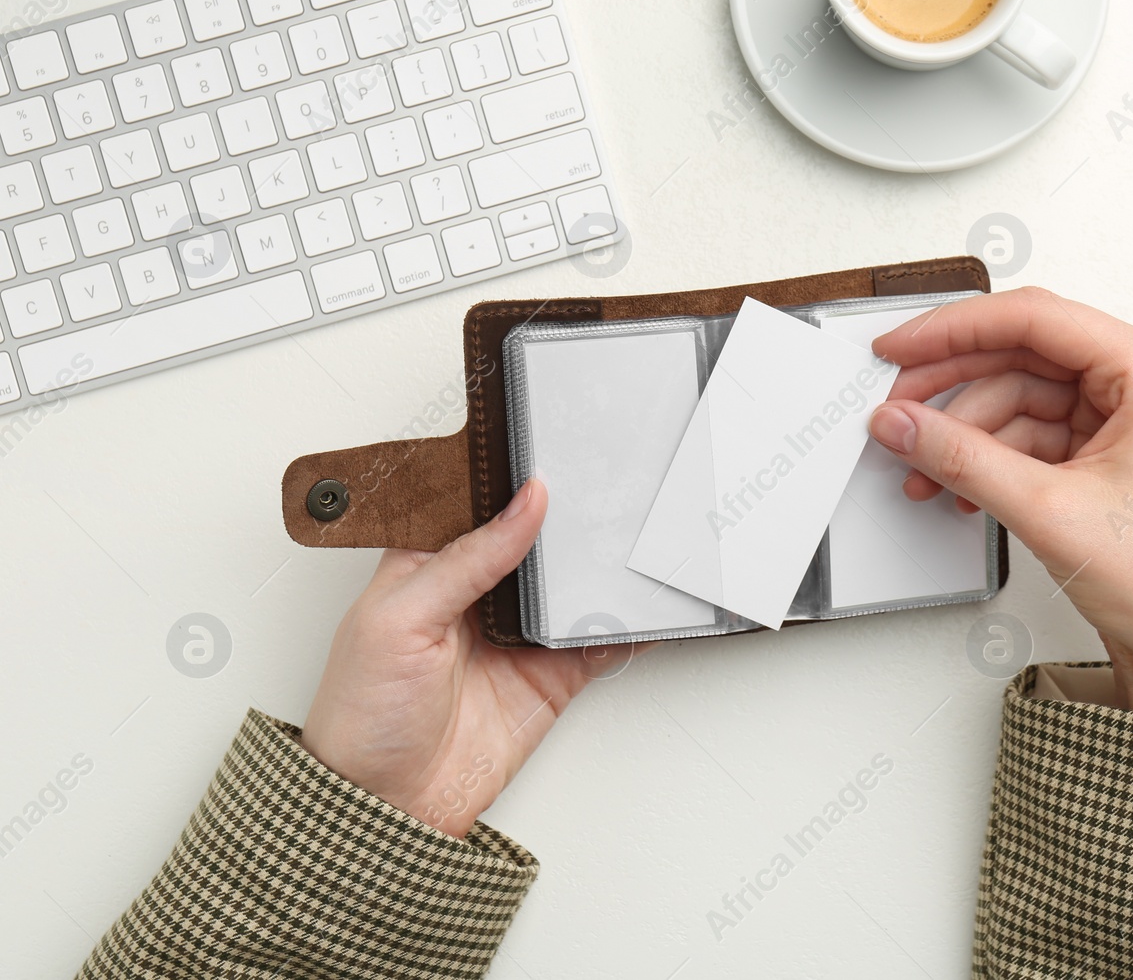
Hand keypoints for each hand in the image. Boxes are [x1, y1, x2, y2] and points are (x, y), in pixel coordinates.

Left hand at [301, 479, 608, 835]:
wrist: (387, 808)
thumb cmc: (361, 714)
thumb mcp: (400, 617)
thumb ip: (467, 558)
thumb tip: (524, 504)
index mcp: (429, 562)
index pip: (478, 502)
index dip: (512, 476)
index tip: (552, 448)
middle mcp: (478, 591)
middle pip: (537, 538)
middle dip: (571, 516)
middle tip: (608, 486)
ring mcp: (519, 634)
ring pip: (574, 585)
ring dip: (602, 567)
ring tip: (633, 537)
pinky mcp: (552, 674)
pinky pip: (601, 640)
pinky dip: (629, 624)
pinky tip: (646, 603)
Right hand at [868, 287, 1132, 723]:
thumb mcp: (1046, 510)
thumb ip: (960, 457)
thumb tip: (902, 420)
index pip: (1035, 319)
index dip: (953, 330)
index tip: (900, 348)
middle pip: (1023, 354)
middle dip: (954, 387)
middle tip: (899, 407)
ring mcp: (1129, 414)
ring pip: (1020, 396)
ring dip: (967, 434)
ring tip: (925, 471)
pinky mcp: (1110, 449)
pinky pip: (1033, 431)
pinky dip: (991, 457)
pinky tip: (961, 486)